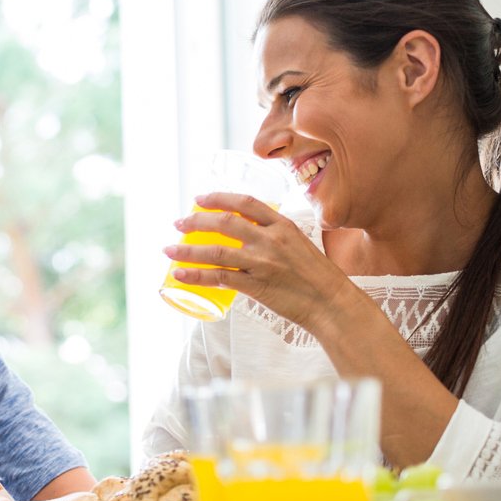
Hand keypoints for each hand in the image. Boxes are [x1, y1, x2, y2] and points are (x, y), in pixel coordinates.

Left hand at [164, 193, 360, 334]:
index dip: (219, 197)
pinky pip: (218, 278)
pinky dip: (195, 275)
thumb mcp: (300, 244)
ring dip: (187, 250)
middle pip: (225, 222)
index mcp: (283, 225)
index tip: (199, 198)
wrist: (332, 303)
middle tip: (179, 223)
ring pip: (215, 251)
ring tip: (168, 250)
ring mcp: (263, 262)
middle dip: (196, 221)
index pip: (246, 202)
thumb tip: (250, 237)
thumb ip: (277, 237)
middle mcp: (271, 240)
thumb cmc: (318, 277)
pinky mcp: (256, 285)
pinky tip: (179, 274)